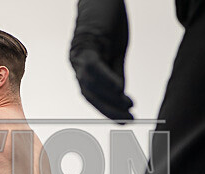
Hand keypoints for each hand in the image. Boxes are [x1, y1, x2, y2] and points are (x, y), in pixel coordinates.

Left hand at [70, 0, 133, 122]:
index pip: (92, 95)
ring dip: (109, 98)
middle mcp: (77, 63)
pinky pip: (93, 67)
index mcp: (82, 67)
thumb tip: (120, 95)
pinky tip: (120, 89)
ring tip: (128, 106)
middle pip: (89, 94)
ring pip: (90, 84)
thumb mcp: (117, 52)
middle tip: (127, 120)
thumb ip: (116, 73)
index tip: (124, 119)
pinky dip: (106, 80)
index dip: (107, 109)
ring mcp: (79, 54)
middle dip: (108, 109)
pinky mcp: (85, 43)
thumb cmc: (110, 22)